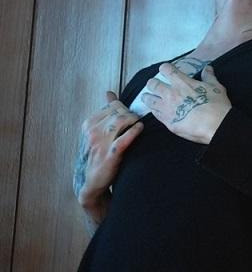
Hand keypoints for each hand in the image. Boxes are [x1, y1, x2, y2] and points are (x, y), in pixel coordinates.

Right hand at [74, 92, 143, 217]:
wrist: (92, 180)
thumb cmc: (98, 153)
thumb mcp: (98, 131)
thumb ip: (106, 111)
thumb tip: (110, 93)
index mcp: (89, 124)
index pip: (112, 106)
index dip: (125, 107)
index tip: (130, 114)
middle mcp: (92, 132)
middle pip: (118, 113)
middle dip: (131, 113)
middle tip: (137, 119)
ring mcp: (100, 144)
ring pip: (121, 122)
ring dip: (134, 120)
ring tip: (138, 123)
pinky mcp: (110, 155)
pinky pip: (124, 139)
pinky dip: (134, 131)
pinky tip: (140, 128)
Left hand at [141, 63, 230, 143]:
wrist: (215, 126)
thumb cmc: (217, 106)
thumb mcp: (216, 87)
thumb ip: (209, 77)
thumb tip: (208, 68)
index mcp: (182, 83)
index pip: (166, 69)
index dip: (165, 68)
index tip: (166, 69)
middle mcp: (171, 93)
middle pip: (152, 84)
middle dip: (152, 83)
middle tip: (154, 84)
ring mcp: (167, 108)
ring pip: (148, 99)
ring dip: (148, 97)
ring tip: (148, 97)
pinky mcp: (167, 121)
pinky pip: (154, 114)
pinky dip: (154, 110)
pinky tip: (156, 110)